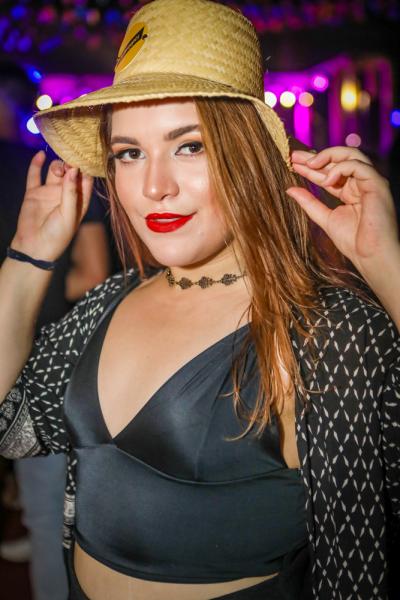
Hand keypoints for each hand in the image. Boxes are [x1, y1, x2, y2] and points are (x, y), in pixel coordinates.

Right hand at [11, 151, 92, 261]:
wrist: (34, 248)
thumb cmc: (57, 236)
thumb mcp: (69, 215)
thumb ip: (70, 192)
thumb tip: (74, 169)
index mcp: (79, 201)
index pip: (86, 180)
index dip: (87, 168)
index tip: (86, 157)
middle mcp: (65, 195)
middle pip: (71, 172)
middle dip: (71, 163)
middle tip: (70, 160)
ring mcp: (49, 193)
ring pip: (55, 171)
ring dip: (57, 165)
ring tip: (58, 169)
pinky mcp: (34, 193)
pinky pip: (35, 175)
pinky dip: (36, 164)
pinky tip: (40, 154)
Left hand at [286, 146, 398, 278]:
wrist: (370, 256)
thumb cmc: (353, 241)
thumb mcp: (324, 218)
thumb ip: (309, 203)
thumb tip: (290, 189)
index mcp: (350, 191)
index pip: (328, 172)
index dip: (311, 167)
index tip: (293, 163)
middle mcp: (361, 183)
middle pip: (339, 159)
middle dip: (316, 156)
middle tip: (295, 156)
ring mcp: (370, 182)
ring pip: (352, 155)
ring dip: (328, 156)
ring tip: (309, 164)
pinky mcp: (377, 184)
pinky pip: (358, 166)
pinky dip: (340, 169)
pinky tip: (326, 181)